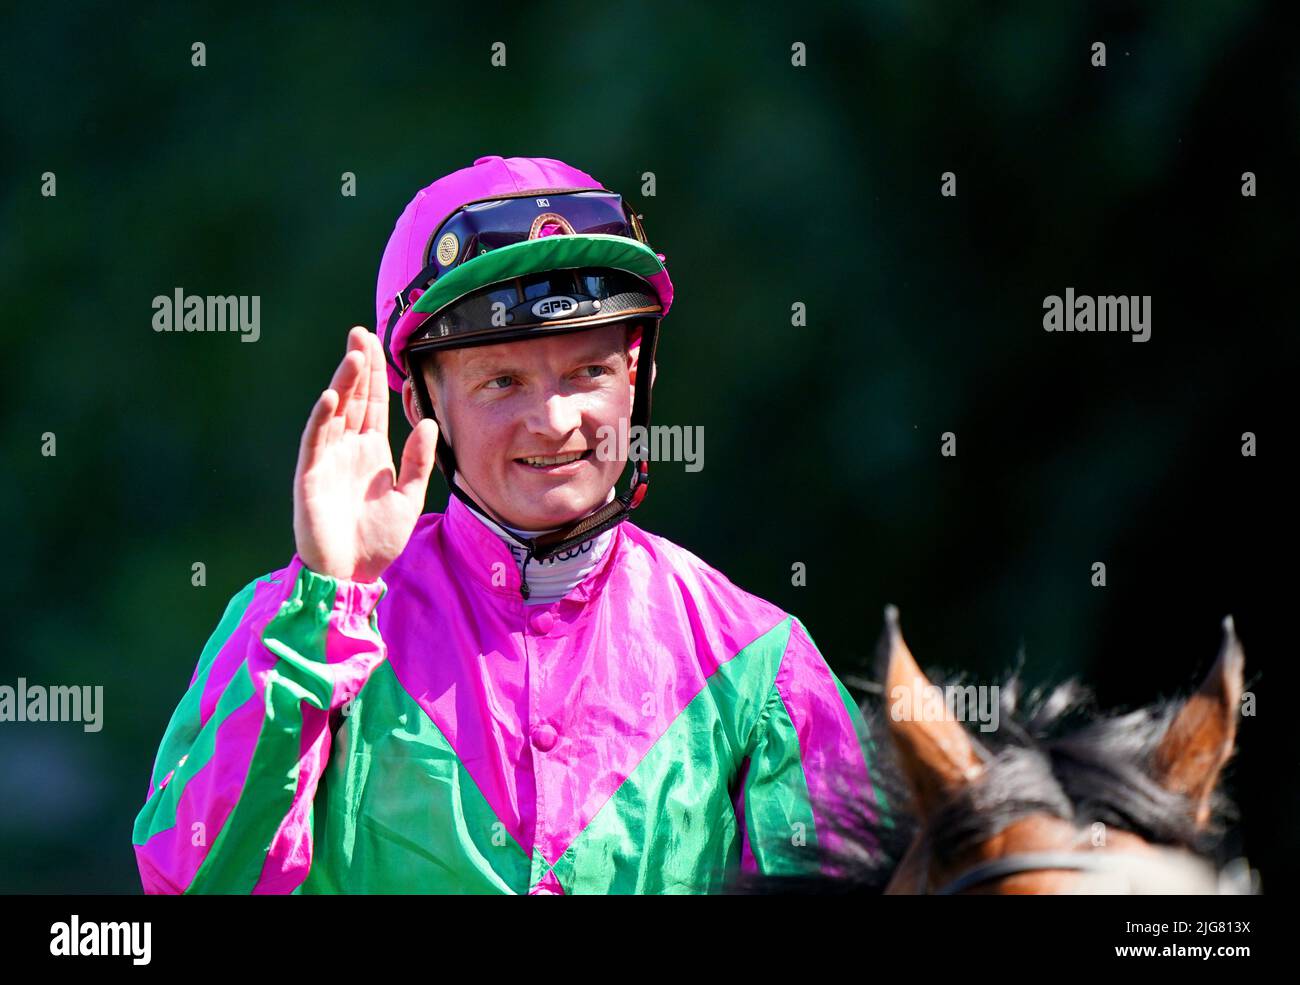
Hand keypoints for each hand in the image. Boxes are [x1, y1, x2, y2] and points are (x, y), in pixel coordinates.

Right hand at [292, 327, 437, 582]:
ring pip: (336, 413)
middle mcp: (347, 450)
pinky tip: (333, 397)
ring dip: (344, 384)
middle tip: (361, 333)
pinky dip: (323, 419)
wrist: (353, 576)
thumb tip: (427, 421)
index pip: (374, 405)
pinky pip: (316, 442)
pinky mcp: (310, 476)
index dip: (376, 375)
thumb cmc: (377, 540)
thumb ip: (419, 461)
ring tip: (354, 356)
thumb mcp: (409, 498)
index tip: (378, 343)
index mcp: (370, 452)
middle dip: (358, 367)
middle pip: (353, 399)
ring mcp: (327, 461)